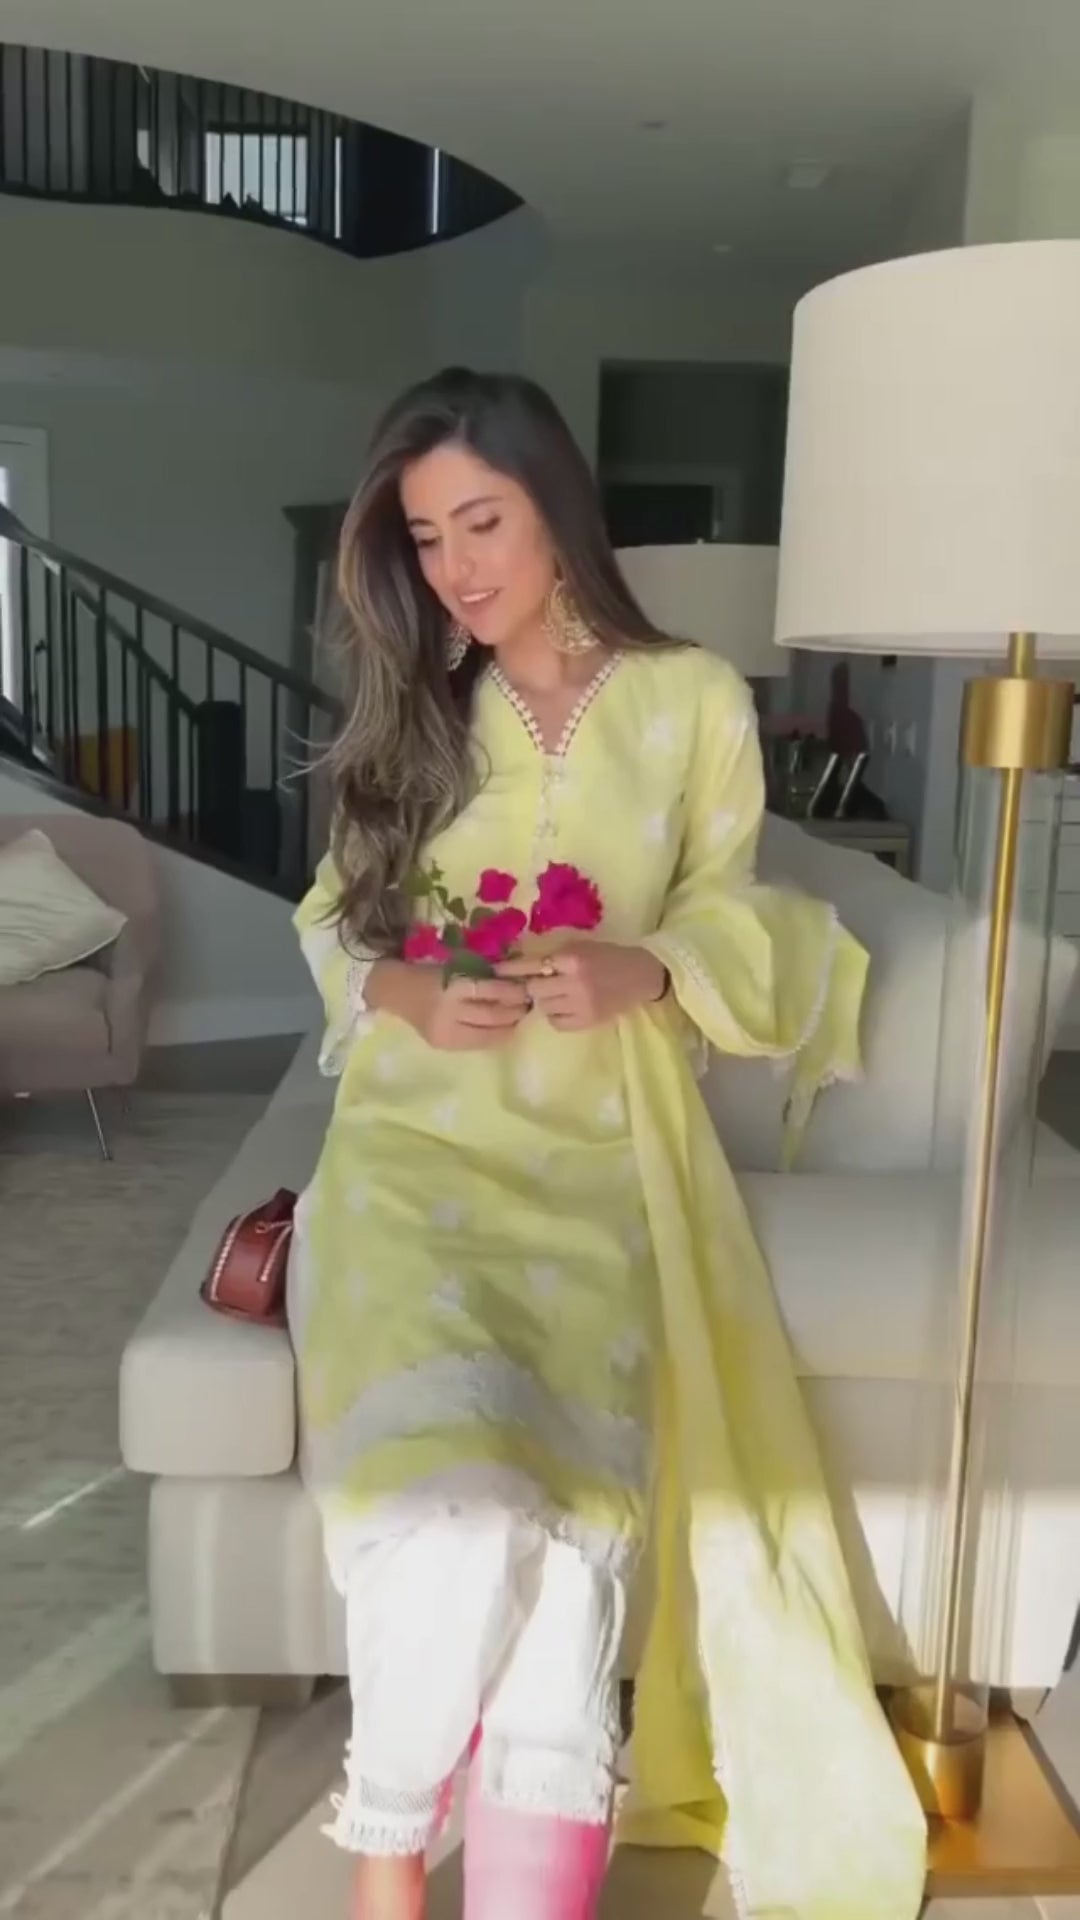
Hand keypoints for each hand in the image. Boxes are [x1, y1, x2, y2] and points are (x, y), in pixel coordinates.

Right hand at [368, 959, 530, 1050]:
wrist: (395, 991)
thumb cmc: (428, 973)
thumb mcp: (456, 968)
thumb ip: (483, 977)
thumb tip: (517, 983)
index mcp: (452, 986)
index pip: (491, 991)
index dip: (513, 992)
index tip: (528, 988)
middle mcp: (449, 1012)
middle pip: (492, 1016)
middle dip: (515, 1012)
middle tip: (528, 1005)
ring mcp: (446, 1033)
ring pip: (487, 1035)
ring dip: (508, 1027)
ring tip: (519, 1018)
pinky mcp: (444, 1045)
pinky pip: (476, 1045)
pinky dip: (493, 1037)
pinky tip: (503, 1030)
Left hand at [497, 943, 666, 1031]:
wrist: (640, 976)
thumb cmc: (607, 956)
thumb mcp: (581, 947)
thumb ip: (554, 955)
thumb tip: (519, 963)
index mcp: (573, 960)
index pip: (533, 965)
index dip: (511, 969)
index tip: (495, 971)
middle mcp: (575, 983)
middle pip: (534, 990)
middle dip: (532, 986)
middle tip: (536, 983)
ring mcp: (582, 1006)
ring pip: (543, 1007)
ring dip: (544, 1000)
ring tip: (557, 993)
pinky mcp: (587, 1022)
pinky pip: (556, 1022)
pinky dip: (556, 1015)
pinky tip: (566, 1006)